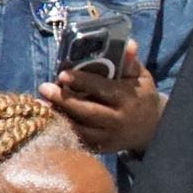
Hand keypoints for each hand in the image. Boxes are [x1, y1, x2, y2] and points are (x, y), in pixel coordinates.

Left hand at [40, 45, 162, 154]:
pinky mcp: (102, 148)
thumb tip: (128, 43)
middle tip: (44, 88)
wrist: (151, 129)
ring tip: (40, 105)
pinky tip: (50, 120)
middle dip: (63, 100)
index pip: (102, 89)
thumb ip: (130, 62)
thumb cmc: (141, 96)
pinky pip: (80, 141)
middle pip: (87, 111)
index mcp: (127, 98)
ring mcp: (109, 137)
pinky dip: (64, 131)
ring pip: (81, 129)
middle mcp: (118, 120)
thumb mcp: (141, 77)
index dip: (82, 81)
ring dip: (59, 117)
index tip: (63, 74)